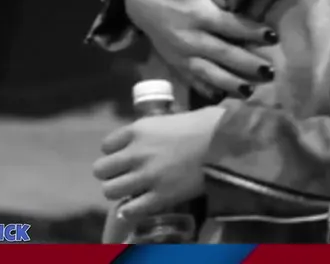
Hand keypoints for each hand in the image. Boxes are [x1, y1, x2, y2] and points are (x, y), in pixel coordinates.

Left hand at [93, 107, 224, 218]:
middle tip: (126, 175)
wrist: (228, 143)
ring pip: (110, 191)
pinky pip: (131, 210)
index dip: (115, 152)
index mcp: (139, 130)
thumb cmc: (209, 124)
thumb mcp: (175, 118)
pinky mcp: (159, 196)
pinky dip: (131, 211)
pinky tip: (138, 207)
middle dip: (111, 173)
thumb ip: (158, 128)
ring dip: (119, 192)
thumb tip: (160, 133)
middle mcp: (136, 153)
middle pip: (101, 169)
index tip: (125, 155)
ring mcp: (146, 176)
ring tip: (132, 191)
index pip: (107, 145)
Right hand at [125, 0, 275, 98]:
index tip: (273, 37)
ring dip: (230, 83)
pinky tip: (222, 99)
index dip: (252, 32)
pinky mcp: (175, 64)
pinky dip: (207, 91)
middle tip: (270, 72)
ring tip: (251, 91)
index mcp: (198, 14)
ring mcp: (181, 55)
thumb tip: (241, 3)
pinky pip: (192, 81)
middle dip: (248, 64)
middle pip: (223, 54)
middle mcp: (190, 38)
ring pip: (208, 73)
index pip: (230, 26)